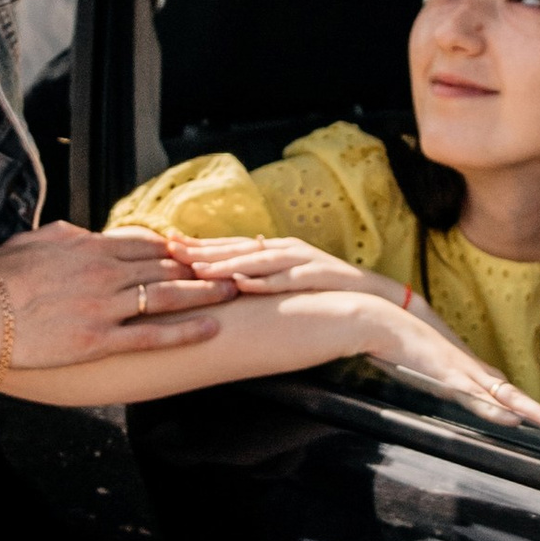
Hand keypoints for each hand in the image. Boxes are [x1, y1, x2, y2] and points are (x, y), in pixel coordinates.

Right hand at [0, 223, 228, 377]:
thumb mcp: (33, 240)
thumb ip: (67, 234)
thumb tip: (85, 232)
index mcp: (88, 245)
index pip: (144, 242)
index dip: (173, 247)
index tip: (193, 252)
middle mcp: (104, 272)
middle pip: (164, 266)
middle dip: (199, 267)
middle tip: (226, 268)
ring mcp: (104, 306)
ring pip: (167, 295)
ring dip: (205, 292)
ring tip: (233, 290)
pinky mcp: (100, 340)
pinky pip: (152, 335)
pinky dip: (186, 331)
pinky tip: (212, 328)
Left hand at [172, 233, 405, 304]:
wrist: (373, 297)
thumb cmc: (327, 291)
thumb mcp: (289, 280)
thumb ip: (263, 275)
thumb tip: (231, 277)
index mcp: (275, 249)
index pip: (231, 244)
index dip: (199, 244)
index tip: (166, 244)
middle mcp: (284, 249)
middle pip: (237, 247)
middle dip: (202, 248)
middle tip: (169, 249)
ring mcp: (301, 260)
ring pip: (257, 260)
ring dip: (226, 263)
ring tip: (197, 268)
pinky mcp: (317, 275)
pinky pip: (285, 279)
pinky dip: (262, 281)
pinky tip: (241, 282)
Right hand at [371, 301, 539, 433]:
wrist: (386, 321)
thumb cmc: (400, 346)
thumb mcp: (423, 371)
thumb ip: (439, 382)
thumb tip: (444, 391)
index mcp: (469, 374)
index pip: (505, 396)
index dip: (528, 410)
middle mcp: (474, 373)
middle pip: (516, 398)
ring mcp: (465, 374)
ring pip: (508, 399)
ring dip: (534, 414)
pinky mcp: (450, 377)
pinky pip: (479, 398)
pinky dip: (497, 410)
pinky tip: (515, 419)